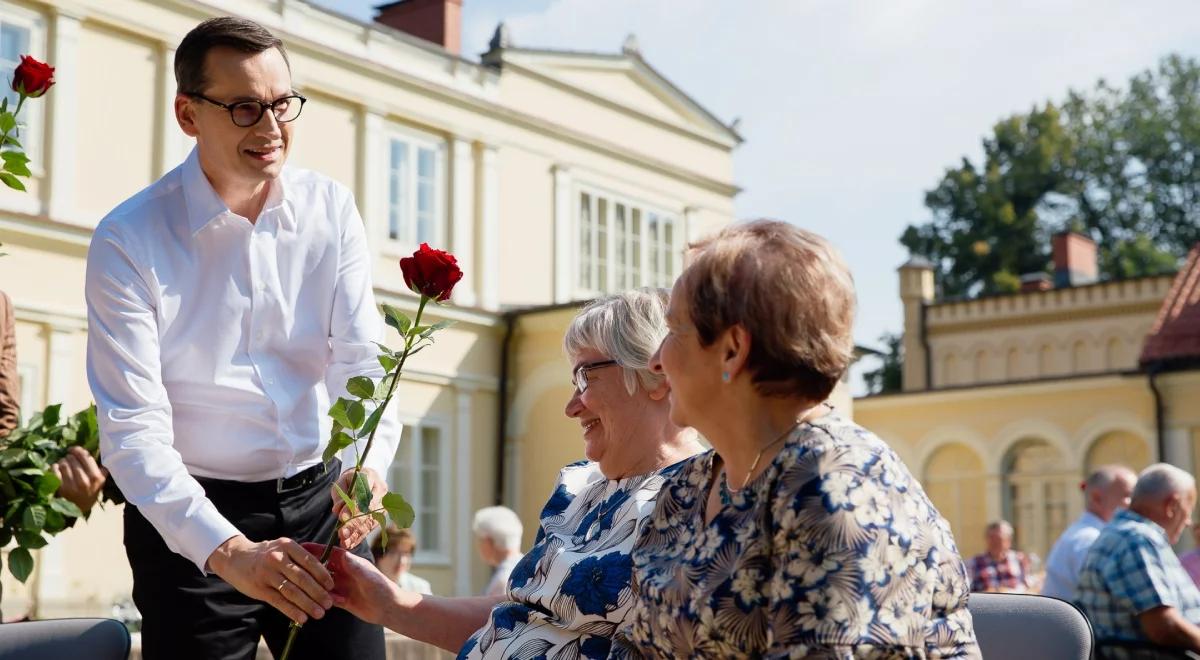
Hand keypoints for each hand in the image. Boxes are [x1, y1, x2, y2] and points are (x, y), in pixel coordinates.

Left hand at [52, 447, 106, 513]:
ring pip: (64, 463)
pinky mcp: (60, 488)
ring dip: (62, 461)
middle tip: (68, 458)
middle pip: (74, 459)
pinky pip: (55, 470)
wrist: (77, 511)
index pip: (86, 457)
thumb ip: (100, 471)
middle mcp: (85, 481)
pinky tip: (56, 468)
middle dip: (69, 457)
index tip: (73, 449)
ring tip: (63, 463)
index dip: (78, 450)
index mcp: (96, 477)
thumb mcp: (99, 484)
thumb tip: (97, 453)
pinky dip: (54, 467)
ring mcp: (71, 485)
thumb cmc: (89, 494)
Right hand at [208, 535, 333, 624]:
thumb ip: (299, 558)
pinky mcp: (260, 588)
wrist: (235, 557)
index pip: (309, 561)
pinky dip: (292, 611)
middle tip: (329, 603)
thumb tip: (323, 574)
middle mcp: (277, 558)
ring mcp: (267, 574)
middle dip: (318, 592)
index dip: (322, 574)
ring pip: (292, 591)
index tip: (332, 586)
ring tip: (320, 613)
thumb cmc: (265, 554)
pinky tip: (302, 618)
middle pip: (302, 578)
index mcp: (287, 546)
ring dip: (308, 604)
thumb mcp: (282, 548)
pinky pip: (279, 601)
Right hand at [302, 542, 401, 625]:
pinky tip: (326, 604)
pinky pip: (325, 598)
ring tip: (309, 591)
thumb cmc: (382, 587)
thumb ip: (353, 566)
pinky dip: (323, 600)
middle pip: (321, 568)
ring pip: (321, 584)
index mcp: (349, 561)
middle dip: (309, 569)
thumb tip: (340, 553)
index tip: (299, 547)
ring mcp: (341, 586)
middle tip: (295, 571)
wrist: (390, 609)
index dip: (314, 549)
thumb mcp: (367, 575)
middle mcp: (343, 572)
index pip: (327, 552)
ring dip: (315, 588)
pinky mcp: (341, 600)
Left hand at [330, 467, 385, 548]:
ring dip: (356, 533)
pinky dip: (359, 537)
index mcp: (370, 476)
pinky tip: (350, 544)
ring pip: (370, 521)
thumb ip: (340, 496)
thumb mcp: (342, 483)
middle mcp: (381, 491)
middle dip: (354, 524)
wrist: (364, 479)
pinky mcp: (381, 516)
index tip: (342, 517)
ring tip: (344, 542)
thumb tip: (338, 511)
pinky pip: (370, 528)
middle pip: (368, 510)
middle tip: (342, 534)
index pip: (363, 493)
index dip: (354, 507)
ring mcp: (383, 504)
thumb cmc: (351, 481)